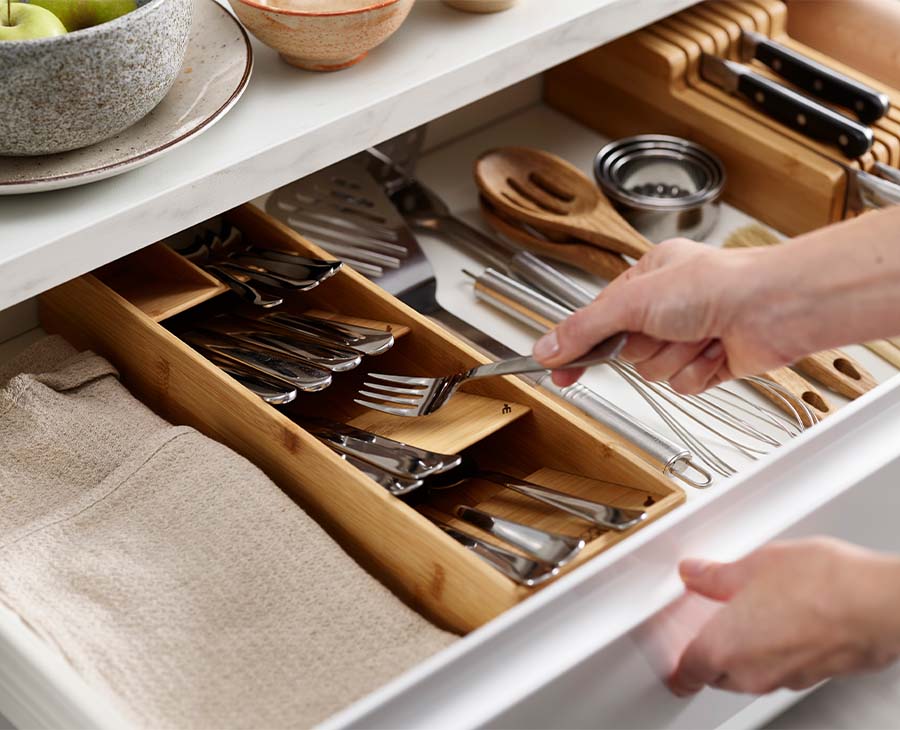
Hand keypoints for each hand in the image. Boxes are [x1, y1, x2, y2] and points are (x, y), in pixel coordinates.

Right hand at [532, 239, 800, 393]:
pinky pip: (684, 385)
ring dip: (675, 358)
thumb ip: (584, 328)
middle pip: (626, 352)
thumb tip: (547, 347)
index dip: (578, 346)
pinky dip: (698, 371)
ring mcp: (690, 336)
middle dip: (645, 346)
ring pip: (655, 372)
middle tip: (660, 329)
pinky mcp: (711, 362)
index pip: (597, 320)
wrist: (773, 307)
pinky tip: (716, 349)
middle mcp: (667, 307)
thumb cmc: (718, 284)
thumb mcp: (632, 301)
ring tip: (698, 334)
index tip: (556, 368)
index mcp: (646, 279)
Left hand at [669, 538, 899, 695]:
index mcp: (725, 647)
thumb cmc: (820, 585)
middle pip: (717, 674)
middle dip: (711, 653)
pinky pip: (782, 669)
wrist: (878, 603)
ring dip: (745, 652)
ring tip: (749, 616)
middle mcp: (753, 672)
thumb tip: (696, 573)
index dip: (677, 666)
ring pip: (751, 674)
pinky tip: (783, 622)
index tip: (674, 662)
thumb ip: (716, 575)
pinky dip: (775, 651)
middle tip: (709, 627)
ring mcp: (787, 678)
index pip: (687, 670)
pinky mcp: (815, 676)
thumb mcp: (752, 564)